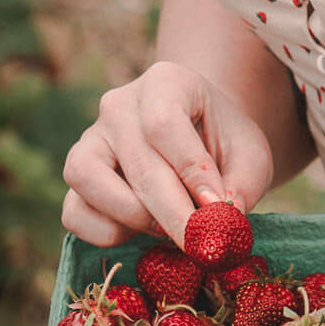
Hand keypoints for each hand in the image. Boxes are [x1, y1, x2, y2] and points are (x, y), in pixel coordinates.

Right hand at [61, 60, 273, 247]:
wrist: (201, 135)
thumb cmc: (225, 142)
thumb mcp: (250, 156)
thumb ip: (241, 185)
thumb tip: (221, 221)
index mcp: (166, 81)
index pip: (164, 124)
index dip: (190, 172)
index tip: (216, 208)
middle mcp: (119, 104)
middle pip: (137, 163)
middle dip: (172, 213)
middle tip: (200, 244)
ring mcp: (91, 137)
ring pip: (88, 180)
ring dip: (132, 218)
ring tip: (167, 226)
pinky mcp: (78, 175)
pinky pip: (74, 211)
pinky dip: (105, 232)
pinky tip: (140, 232)